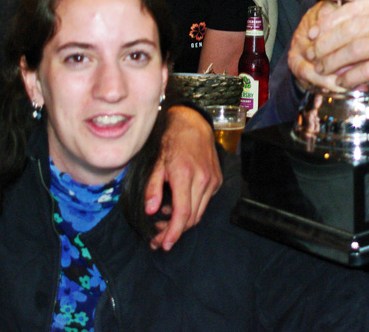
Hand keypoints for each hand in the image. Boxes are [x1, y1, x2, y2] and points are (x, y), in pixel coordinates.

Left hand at [144, 105, 221, 249]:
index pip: (182, 213)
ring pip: (199, 212)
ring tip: (165, 224)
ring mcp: (213, 180)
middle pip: (191, 217)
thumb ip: (153, 188)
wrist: (193, 124)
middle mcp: (203, 179)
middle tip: (158, 238)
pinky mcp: (217, 180)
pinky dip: (192, 210)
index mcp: (185, 175)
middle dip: (175, 232)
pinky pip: (205, 202)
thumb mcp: (156, 163)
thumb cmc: (172, 141)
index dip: (173, 232)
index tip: (164, 244)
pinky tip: (177, 206)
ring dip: (183, 223)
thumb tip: (151, 211)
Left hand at [289, 0, 368, 90]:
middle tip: (314, 54)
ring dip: (334, 61)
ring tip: (324, 69)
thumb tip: (330, 24)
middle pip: (350, 29)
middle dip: (326, 44)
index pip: (353, 9)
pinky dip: (350, 76)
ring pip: (355, 49)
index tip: (314, 32)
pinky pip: (368, 69)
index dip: (329, 22)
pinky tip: (342, 81)